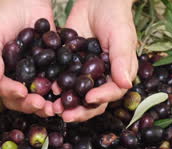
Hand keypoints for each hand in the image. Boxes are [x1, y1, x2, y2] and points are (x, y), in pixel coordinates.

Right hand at [0, 0, 54, 116]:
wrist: (27, 1)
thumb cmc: (4, 15)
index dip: (9, 92)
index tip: (21, 91)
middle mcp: (9, 79)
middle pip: (16, 100)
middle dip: (28, 105)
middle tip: (41, 104)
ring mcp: (28, 78)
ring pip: (33, 99)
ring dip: (43, 106)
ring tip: (54, 108)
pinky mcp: (45, 75)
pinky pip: (50, 89)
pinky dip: (57, 97)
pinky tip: (65, 100)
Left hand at [53, 0, 137, 121]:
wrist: (97, 0)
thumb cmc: (116, 16)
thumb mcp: (122, 36)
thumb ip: (122, 60)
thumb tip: (126, 85)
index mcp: (117, 75)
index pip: (111, 93)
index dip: (100, 99)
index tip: (88, 99)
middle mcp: (100, 79)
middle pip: (91, 102)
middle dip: (79, 111)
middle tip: (65, 115)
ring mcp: (83, 74)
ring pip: (74, 95)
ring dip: (64, 103)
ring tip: (52, 108)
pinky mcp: (68, 67)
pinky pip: (61, 80)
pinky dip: (53, 86)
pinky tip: (44, 89)